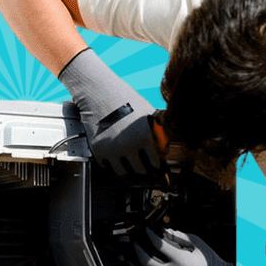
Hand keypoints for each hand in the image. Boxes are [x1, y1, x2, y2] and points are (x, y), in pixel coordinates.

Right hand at [57, 48, 163, 177]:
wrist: (99, 93)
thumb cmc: (125, 99)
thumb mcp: (148, 112)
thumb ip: (158, 130)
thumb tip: (166, 144)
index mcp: (146, 136)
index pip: (156, 163)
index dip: (156, 163)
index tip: (154, 163)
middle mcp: (131, 145)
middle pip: (141, 170)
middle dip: (142, 166)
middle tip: (140, 161)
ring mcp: (114, 149)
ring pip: (124, 172)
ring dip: (126, 167)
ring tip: (127, 159)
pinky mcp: (99, 150)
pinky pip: (107, 166)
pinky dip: (111, 162)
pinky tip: (113, 153)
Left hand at [129, 227, 259, 265]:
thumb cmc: (208, 262)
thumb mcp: (197, 244)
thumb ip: (179, 236)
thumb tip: (163, 230)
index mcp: (179, 260)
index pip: (157, 245)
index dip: (148, 235)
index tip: (144, 230)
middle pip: (145, 260)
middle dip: (136, 248)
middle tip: (133, 242)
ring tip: (128, 258)